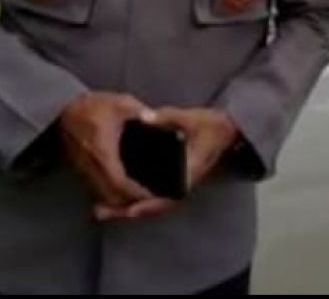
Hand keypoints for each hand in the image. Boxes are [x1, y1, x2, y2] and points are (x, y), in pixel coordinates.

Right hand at [59, 92, 152, 216]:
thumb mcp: (121, 104)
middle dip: (128, 202)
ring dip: (117, 200)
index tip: (151, 195)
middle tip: (147, 200)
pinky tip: (118, 189)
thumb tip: (155, 118)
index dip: (135, 193)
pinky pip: (94, 188)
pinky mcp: (80, 168)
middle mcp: (92, 166)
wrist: (63, 108)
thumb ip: (141, 111)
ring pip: (101, 195)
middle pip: (110, 196)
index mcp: (104, 153)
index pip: (120, 183)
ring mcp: (83, 169)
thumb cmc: (91, 106)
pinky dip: (107, 193)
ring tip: (135, 198)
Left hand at [94, 107, 239, 221]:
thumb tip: (144, 117)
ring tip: (102, 210)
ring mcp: (178, 184)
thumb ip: (168, 117)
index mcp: (189, 171)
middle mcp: (183, 183)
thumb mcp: (192, 118)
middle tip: (101, 212)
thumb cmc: (212, 126)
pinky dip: (135, 200)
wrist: (226, 131)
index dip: (149, 204)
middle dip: (128, 210)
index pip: (169, 195)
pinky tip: (118, 199)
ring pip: (152, 203)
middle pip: (155, 205)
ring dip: (128, 208)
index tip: (130, 209)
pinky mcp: (173, 180)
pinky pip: (153, 196)